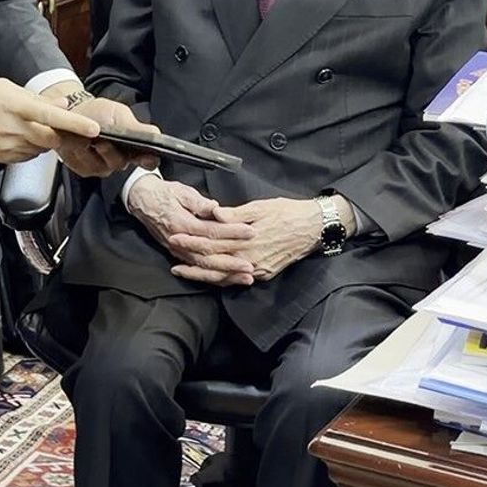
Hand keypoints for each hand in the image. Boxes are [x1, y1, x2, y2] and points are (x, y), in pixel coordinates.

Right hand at [0, 76, 99, 162]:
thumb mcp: (4, 86)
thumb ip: (34, 98)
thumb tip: (60, 105)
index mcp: (13, 106)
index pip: (51, 117)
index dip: (75, 124)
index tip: (94, 129)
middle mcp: (11, 129)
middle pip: (51, 139)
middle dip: (64, 135)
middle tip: (71, 128)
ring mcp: (5, 148)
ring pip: (40, 149)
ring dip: (45, 140)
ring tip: (30, 126)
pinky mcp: (0, 160)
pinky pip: (26, 157)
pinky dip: (30, 148)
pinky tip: (19, 136)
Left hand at [41, 82, 159, 177]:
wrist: (74, 112)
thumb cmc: (100, 113)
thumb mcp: (119, 115)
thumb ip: (137, 127)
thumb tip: (156, 135)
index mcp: (134, 149)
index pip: (148, 161)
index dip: (148, 160)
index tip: (145, 156)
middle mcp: (120, 161)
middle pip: (120, 163)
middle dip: (110, 152)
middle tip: (102, 142)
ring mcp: (101, 167)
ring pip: (99, 165)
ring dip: (90, 150)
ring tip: (83, 137)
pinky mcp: (84, 170)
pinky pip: (82, 165)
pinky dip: (76, 152)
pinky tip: (73, 142)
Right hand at [126, 175, 255, 285]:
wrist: (142, 201)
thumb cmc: (163, 194)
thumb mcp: (180, 191)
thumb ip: (197, 202)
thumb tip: (214, 208)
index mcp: (182, 223)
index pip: (211, 231)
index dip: (231, 233)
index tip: (250, 232)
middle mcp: (179, 241)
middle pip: (209, 254)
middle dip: (231, 261)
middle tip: (251, 265)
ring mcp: (178, 251)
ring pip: (203, 266)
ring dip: (225, 274)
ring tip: (245, 277)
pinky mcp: (178, 255)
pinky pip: (197, 269)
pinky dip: (213, 276)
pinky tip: (228, 279)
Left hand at [169, 197, 355, 282]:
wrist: (314, 228)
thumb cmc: (288, 212)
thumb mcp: (261, 207)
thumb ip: (237, 213)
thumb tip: (214, 213)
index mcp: (247, 240)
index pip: (213, 243)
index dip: (192, 241)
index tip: (176, 237)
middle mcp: (251, 258)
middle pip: (214, 263)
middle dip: (191, 260)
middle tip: (172, 256)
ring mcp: (257, 269)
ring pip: (223, 276)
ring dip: (201, 275)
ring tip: (181, 271)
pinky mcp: (264, 273)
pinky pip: (237, 279)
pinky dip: (220, 279)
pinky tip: (206, 276)